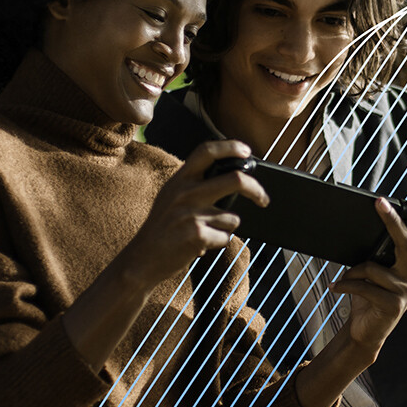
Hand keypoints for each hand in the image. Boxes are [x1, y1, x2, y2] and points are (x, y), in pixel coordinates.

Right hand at [116, 140, 268, 284]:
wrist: (142, 259)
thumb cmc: (163, 227)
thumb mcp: (171, 196)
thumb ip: (194, 183)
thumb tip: (232, 174)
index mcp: (180, 178)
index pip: (207, 151)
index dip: (230, 147)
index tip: (247, 151)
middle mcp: (186, 192)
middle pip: (236, 179)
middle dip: (256, 190)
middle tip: (264, 199)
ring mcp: (191, 213)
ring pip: (232, 217)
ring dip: (225, 228)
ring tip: (204, 232)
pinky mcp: (197, 234)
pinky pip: (225, 237)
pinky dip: (218, 242)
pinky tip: (199, 245)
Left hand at [331, 198, 406, 352]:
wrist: (364, 331)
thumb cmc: (367, 299)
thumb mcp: (373, 273)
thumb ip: (379, 255)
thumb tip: (367, 230)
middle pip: (406, 243)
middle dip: (392, 221)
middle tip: (381, 203)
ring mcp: (406, 292)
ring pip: (372, 267)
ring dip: (351, 273)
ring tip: (343, 280)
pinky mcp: (394, 305)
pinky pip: (363, 285)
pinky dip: (345, 285)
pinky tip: (336, 288)